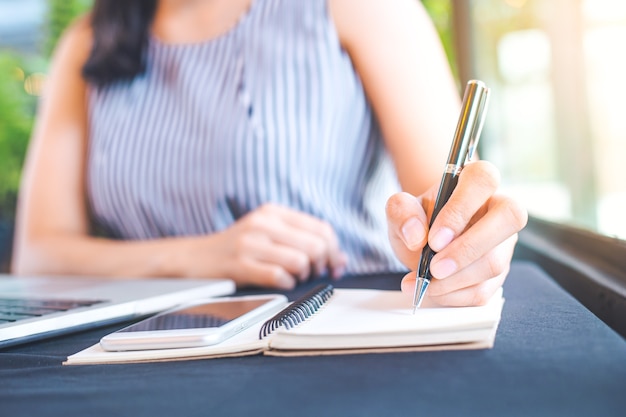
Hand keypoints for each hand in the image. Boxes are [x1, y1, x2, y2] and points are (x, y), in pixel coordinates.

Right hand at [203, 204, 346, 289]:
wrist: (194, 258)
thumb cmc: (236, 249)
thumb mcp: (267, 233)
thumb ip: (301, 241)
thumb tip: (339, 259)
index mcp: (273, 212)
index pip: (321, 228)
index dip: (335, 250)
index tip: (335, 265)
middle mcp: (263, 222)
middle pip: (316, 245)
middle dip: (322, 265)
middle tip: (313, 274)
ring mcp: (251, 243)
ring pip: (301, 260)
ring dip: (303, 276)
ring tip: (293, 277)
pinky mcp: (240, 264)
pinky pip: (279, 277)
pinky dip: (286, 284)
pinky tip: (279, 283)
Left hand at [385, 161, 527, 305]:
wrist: (423, 242)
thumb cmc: (418, 220)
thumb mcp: (401, 211)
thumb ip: (401, 212)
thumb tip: (416, 234)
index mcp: (475, 181)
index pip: (483, 180)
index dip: (460, 210)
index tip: (433, 239)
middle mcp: (498, 208)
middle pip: (509, 217)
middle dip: (468, 249)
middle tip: (435, 268)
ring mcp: (503, 242)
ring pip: (495, 262)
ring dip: (456, 279)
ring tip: (425, 282)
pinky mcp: (499, 272)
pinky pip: (485, 289)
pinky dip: (454, 296)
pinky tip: (433, 290)